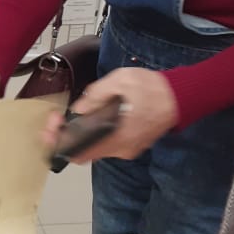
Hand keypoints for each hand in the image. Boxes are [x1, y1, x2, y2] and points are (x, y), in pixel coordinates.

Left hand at [42, 67, 178, 162]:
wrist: (181, 96)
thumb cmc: (152, 88)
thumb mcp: (121, 81)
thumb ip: (97, 94)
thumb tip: (79, 108)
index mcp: (117, 136)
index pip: (79, 152)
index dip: (60, 141)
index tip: (52, 125)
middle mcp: (120, 149)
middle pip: (83, 152)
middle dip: (65, 136)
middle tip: (57, 120)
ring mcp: (126, 149)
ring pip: (94, 148)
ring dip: (80, 135)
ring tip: (73, 115)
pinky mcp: (131, 144)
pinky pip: (106, 143)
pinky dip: (94, 133)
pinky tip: (92, 117)